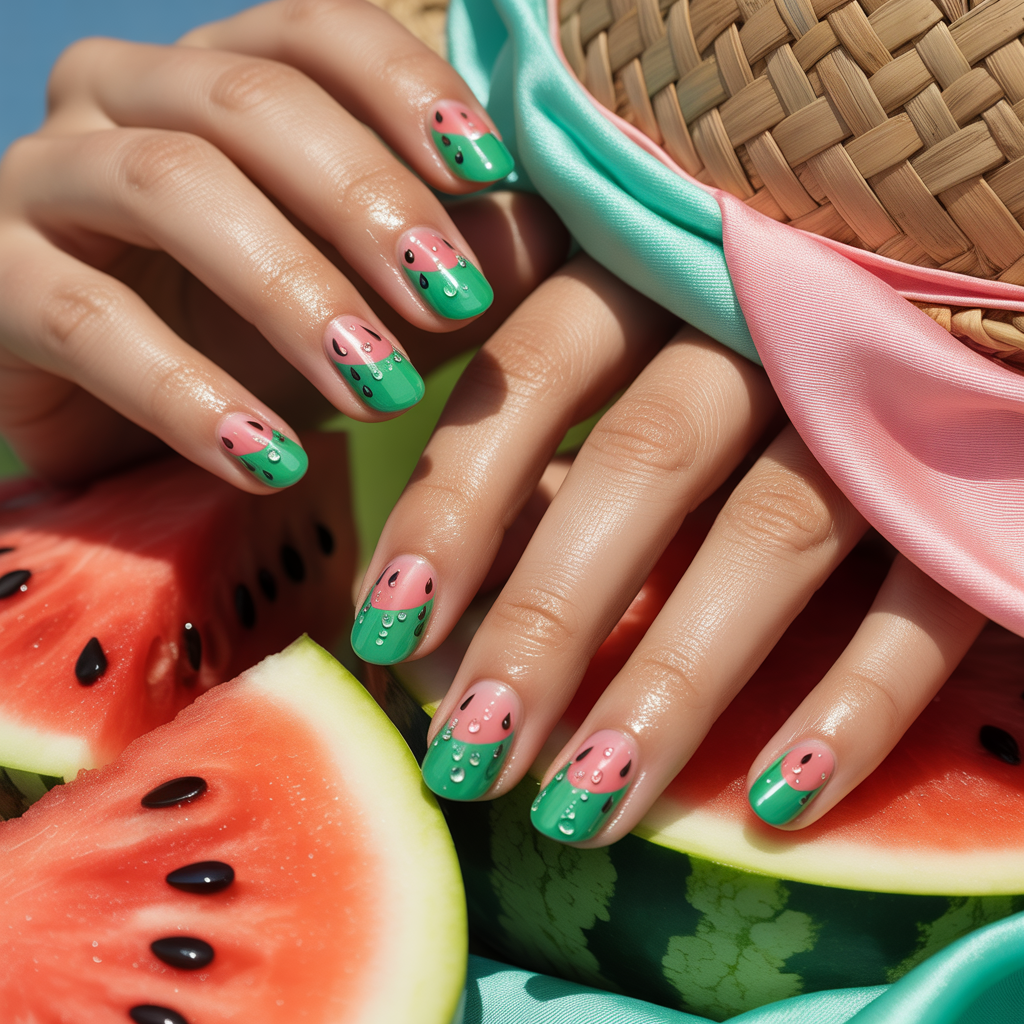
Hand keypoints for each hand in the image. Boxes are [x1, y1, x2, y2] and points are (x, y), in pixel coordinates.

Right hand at [0, 0, 564, 488]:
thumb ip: (459, 257)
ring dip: (291, 292)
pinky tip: (271, 462)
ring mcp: (44, 178)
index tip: (493, 172)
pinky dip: (189, 395)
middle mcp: (125, 97)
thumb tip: (556, 223)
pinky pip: (86, 321)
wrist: (131, 430)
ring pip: (171, 188)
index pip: (320, 33)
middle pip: (251, 102)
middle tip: (455, 303)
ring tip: (378, 394)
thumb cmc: (262, 346)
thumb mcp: (376, 301)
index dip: (410, 92)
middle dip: (366, 202)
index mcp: (223, 77)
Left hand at [351, 254, 985, 840]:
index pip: (531, 368)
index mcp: (665, 260)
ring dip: (672, 684)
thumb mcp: (634, 346)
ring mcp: (886, 389)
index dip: (453, 499)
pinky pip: (926, 594)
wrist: (954, 267)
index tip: (383, 628)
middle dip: (543, 619)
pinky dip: (859, 701)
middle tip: (464, 757)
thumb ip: (537, 428)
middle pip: (640, 464)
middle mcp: (771, 310)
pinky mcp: (978, 476)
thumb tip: (420, 593)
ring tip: (580, 812)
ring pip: (773, 536)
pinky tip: (777, 802)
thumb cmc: (746, 328)